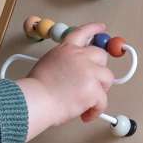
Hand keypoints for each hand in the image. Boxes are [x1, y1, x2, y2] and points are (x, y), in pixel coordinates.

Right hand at [17, 23, 114, 139]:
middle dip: (99, 70)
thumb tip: (74, 71)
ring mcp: (89, 72)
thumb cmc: (36, 88)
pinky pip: (103, 101)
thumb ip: (64, 61)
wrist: (35, 100)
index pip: (82, 33)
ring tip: (87, 102)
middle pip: (101, 56)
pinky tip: (85, 114)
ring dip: (100, 90)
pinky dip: (95, 110)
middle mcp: (80, 56)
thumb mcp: (48, 63)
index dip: (94, 29)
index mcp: (66, 49)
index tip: (101, 27)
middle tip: (92, 83)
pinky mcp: (94, 89)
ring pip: (107, 78)